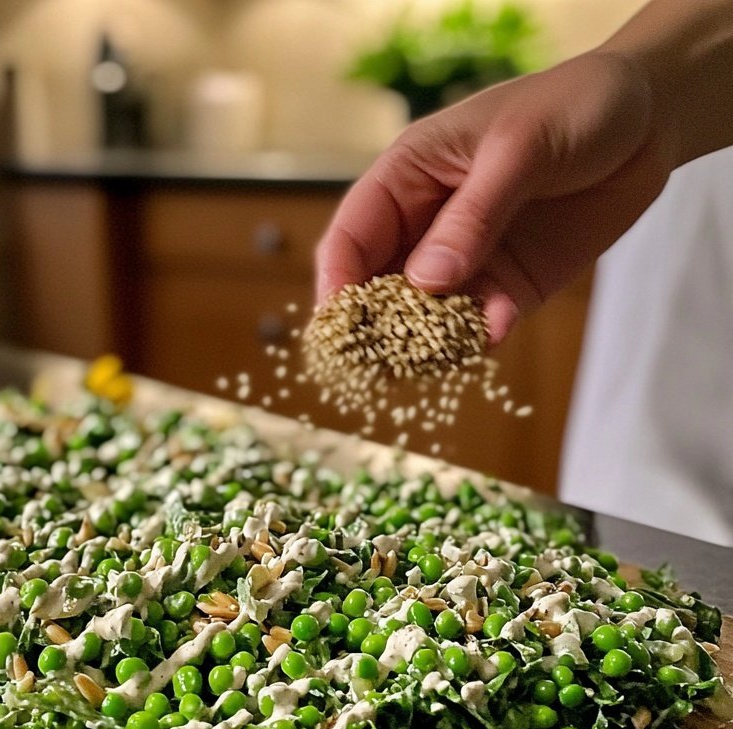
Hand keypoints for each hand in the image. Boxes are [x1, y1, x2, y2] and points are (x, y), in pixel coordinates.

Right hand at [315, 49, 672, 341]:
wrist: (648, 122)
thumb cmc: (572, 108)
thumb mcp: (519, 149)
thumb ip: (473, 216)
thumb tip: (425, 282)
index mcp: (406, 178)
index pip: (351, 236)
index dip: (338, 281)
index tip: (340, 325)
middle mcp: (424, 226)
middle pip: (377, 286)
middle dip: (375, 326)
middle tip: (379, 361)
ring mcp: (463, 262)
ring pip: (424, 315)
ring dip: (425, 340)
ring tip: (434, 358)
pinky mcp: (504, 288)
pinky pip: (478, 324)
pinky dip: (479, 335)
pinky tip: (491, 333)